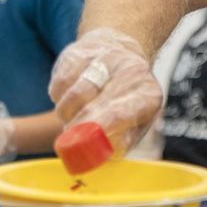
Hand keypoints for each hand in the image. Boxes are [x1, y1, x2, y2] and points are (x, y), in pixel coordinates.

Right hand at [48, 28, 162, 157]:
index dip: (97, 130)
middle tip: (70, 140)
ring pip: (74, 95)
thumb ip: (122, 141)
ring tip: (72, 117)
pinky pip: (61, 82)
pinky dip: (58, 97)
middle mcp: (130, 72)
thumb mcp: (136, 120)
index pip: (120, 114)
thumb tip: (101, 154)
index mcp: (148, 94)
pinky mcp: (80, 52)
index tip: (82, 143)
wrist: (121, 51)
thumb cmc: (127, 96)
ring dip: (66, 113)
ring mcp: (105, 58)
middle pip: (94, 106)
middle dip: (77, 128)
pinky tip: (67, 98)